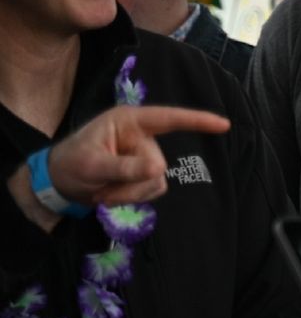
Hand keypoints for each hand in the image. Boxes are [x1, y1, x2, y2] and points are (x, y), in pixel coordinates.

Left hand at [50, 106, 229, 206]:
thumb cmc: (70, 163)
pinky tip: (112, 196)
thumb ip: (125, 167)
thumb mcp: (91, 165)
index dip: (197, 121)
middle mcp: (142, 136)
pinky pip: (153, 190)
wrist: (59, 183)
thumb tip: (159, 169)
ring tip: (104, 194)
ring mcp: (145, 155)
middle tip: (104, 193)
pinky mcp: (145, 173)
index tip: (224, 125)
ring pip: (157, 181)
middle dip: (133, 184)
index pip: (169, 118)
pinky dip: (133, 198)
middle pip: (159, 164)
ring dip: (131, 194)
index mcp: (130, 121)